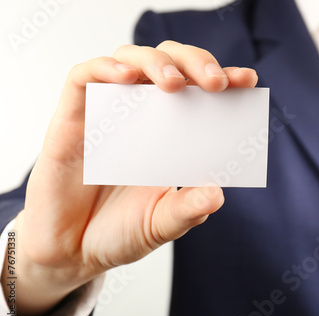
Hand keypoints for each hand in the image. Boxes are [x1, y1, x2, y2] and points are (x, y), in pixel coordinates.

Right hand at [4, 41, 257, 315]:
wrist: (71, 253)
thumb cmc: (118, 232)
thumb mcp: (161, 224)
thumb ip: (187, 210)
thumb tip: (218, 194)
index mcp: (171, 135)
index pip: (199, 93)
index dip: (223, 79)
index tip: (247, 81)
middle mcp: (142, 117)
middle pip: (169, 64)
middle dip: (195, 63)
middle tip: (215, 83)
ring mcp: (108, 114)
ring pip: (131, 59)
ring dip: (156, 62)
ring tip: (174, 83)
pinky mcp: (73, 119)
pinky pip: (84, 79)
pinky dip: (104, 69)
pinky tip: (125, 77)